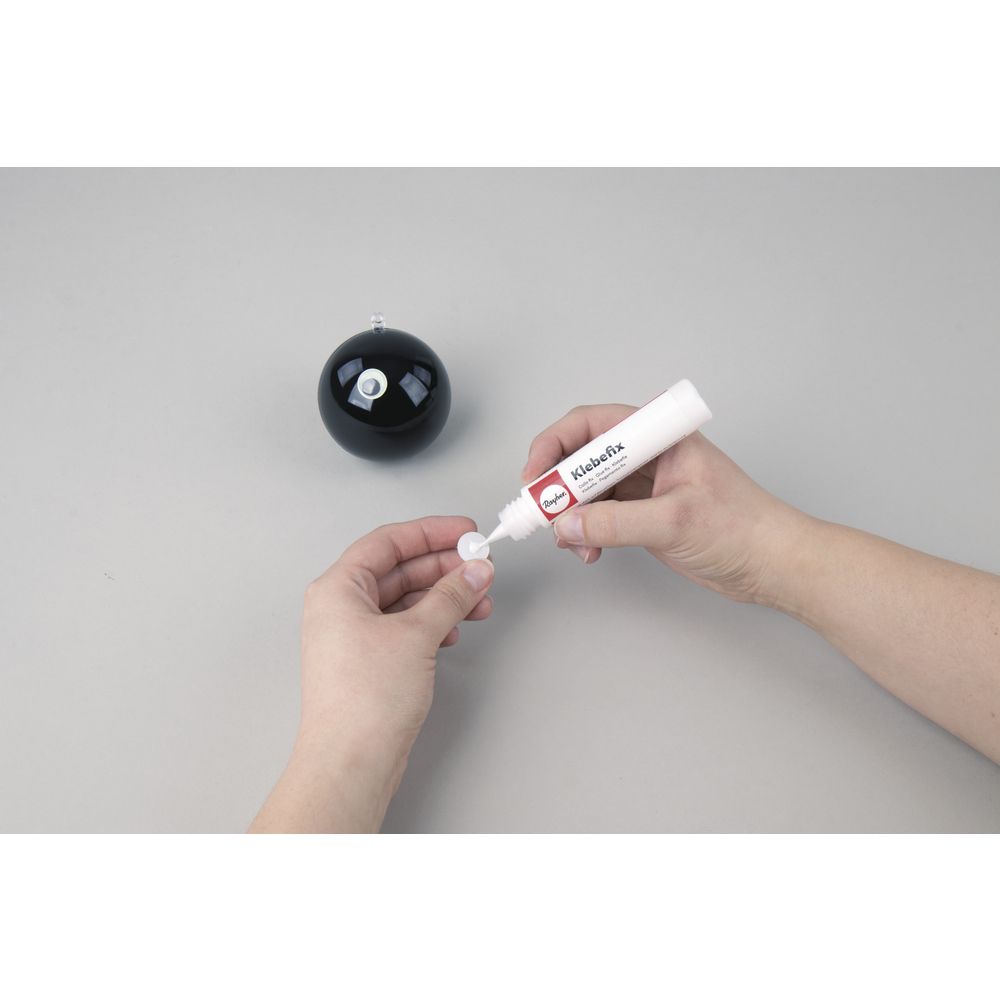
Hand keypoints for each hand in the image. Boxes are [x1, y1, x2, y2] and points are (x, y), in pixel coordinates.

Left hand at [250, 516, 494, 832]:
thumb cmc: (364, 701)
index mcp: (338, 589)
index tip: (466, 531)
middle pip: (399, 569)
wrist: (352, 761)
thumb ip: (451, 596)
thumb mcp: (417, 634)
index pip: (388, 542)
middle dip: (444, 567)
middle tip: (480, 566)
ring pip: (407, 600)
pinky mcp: (370, 661)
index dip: (431, 532)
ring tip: (479, 600)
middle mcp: (341, 608)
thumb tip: (474, 571)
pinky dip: (435, 622)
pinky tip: (456, 629)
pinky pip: (406, 626)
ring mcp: (355, 635)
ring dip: (445, 597)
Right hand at [522, 404, 808, 604]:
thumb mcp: (673, 521)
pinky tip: (588, 550)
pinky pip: (598, 516)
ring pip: (586, 490)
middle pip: (582, 457)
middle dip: (557, 486)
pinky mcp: (643, 514)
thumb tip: (566, 524)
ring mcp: (644, 485)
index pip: (591, 425)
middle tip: (540, 513)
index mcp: (658, 437)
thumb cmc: (744, 528)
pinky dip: (585, 532)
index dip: (555, 446)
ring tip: (569, 540)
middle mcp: (647, 455)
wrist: (772, 564)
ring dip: (569, 515)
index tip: (536, 477)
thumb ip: (615, 523)